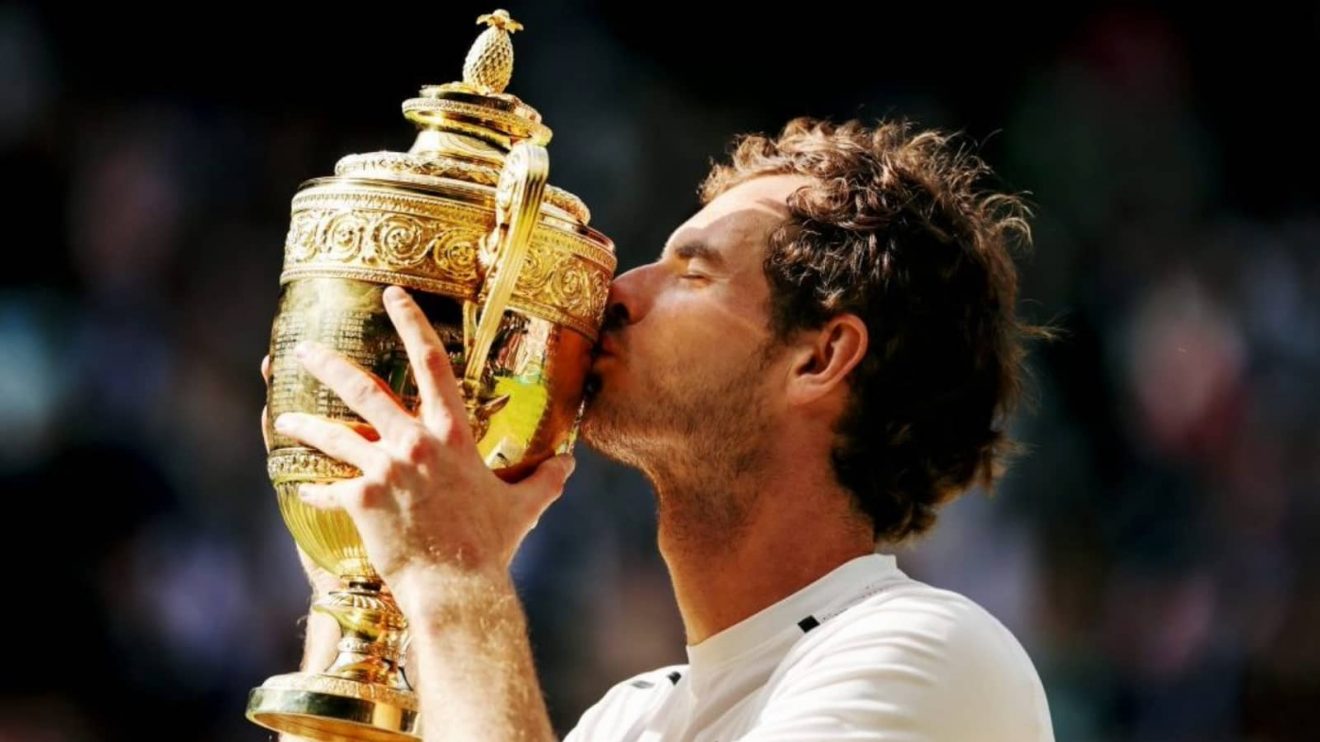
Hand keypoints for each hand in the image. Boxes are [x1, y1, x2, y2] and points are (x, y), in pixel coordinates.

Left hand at [271, 285, 574, 612]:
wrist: (457, 586)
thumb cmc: (491, 546)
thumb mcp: (524, 507)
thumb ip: (544, 480)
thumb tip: (568, 463)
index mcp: (453, 435)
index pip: (432, 363)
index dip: (412, 323)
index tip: (392, 295)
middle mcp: (415, 443)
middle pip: (364, 391)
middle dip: (330, 364)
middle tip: (304, 349)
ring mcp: (385, 470)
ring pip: (335, 435)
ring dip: (306, 423)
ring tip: (285, 416)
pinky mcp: (362, 500)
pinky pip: (327, 489)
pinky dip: (313, 488)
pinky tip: (300, 486)